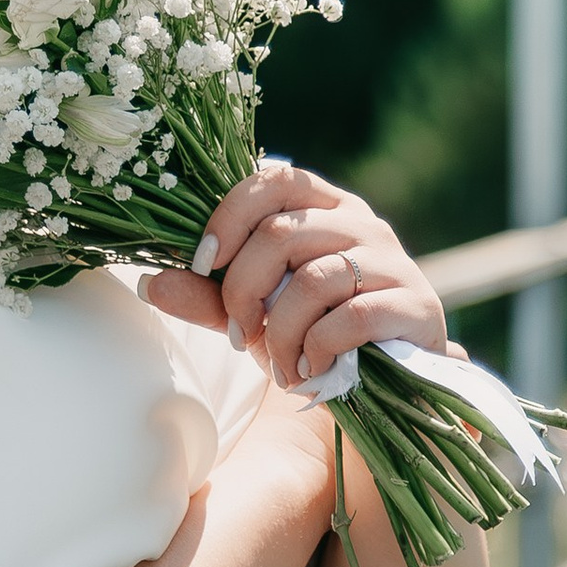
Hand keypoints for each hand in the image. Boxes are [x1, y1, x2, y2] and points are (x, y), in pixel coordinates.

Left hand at [154, 165, 448, 390]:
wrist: (384, 386)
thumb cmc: (313, 335)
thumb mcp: (254, 312)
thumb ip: (206, 295)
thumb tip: (150, 283)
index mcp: (324, 207)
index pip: (273, 180)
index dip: (230, 216)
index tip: (203, 264)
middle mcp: (363, 223)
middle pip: (281, 233)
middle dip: (245, 291)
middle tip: (240, 335)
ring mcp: (394, 262)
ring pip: (312, 280)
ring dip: (281, 333)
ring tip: (280, 365)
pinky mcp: (417, 306)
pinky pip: (351, 318)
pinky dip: (318, 350)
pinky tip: (312, 372)